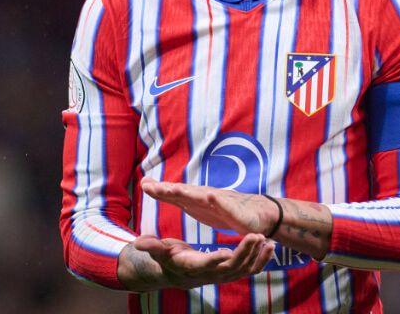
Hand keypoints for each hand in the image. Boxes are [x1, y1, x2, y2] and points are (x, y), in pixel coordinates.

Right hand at [117, 232, 274, 290]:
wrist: (179, 275)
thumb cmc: (169, 259)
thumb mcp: (159, 251)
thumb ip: (152, 246)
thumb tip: (138, 243)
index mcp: (194, 266)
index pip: (207, 264)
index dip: (216, 259)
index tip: (226, 251)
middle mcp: (211, 273)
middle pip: (232, 266)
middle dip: (245, 252)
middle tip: (256, 236)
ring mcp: (224, 275)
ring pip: (244, 269)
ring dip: (258, 256)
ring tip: (269, 241)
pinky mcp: (232, 272)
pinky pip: (250, 269)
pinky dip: (262, 260)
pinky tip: (271, 246)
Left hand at [140, 177, 278, 234]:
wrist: (256, 214)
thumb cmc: (221, 208)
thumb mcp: (193, 204)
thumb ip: (173, 196)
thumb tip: (149, 185)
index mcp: (195, 198)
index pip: (175, 193)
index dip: (160, 190)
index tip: (144, 185)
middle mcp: (207, 197)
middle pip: (186, 193)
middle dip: (170, 190)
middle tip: (154, 188)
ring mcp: (221, 203)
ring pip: (204, 197)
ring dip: (190, 193)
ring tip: (177, 191)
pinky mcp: (236, 212)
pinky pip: (226, 207)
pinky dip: (218, 201)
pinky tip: (211, 196)